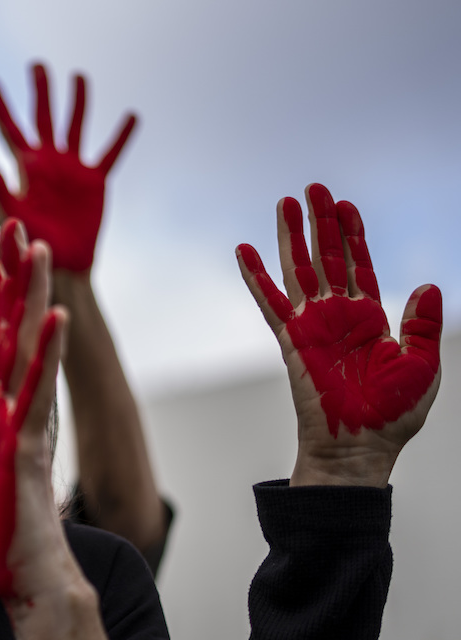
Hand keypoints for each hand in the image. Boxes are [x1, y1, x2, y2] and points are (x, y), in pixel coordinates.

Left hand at [0, 63, 135, 271]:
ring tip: (79, 76)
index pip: (8, 127)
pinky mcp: (95, 182)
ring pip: (75, 126)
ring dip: (78, 102)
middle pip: (43, 117)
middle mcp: (48, 162)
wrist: (60, 265)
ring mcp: (72, 170)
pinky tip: (131, 116)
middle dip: (40, 91)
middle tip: (36, 65)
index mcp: (25, 167)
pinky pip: (110, 153)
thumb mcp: (10, 209)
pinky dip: (121, 136)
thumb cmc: (30, 243)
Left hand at [0, 220, 73, 603]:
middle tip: (21, 228)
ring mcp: (30, 425)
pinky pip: (38, 391)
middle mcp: (20, 412)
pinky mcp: (33, 446)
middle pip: (19, 333)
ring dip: (37, 297)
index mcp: (2, 420)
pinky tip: (55, 315)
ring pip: (33, 348)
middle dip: (19, 280)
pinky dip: (47, 353)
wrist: (27, 583)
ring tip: (39, 250)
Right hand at [237, 183, 441, 486]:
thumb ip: (423, 325)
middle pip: (327, 258)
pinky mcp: (292, 340)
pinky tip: (244, 251)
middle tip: (314, 188)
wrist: (361, 449)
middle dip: (321, 222)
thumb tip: (429, 285)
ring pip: (299, 270)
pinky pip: (271, 301)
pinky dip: (257, 276)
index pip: (360, 266)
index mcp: (370, 320)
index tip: (346, 205)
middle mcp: (339, 316)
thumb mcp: (423, 365)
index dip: (354, 235)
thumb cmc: (393, 415)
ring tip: (285, 203)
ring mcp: (313, 326)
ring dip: (292, 236)